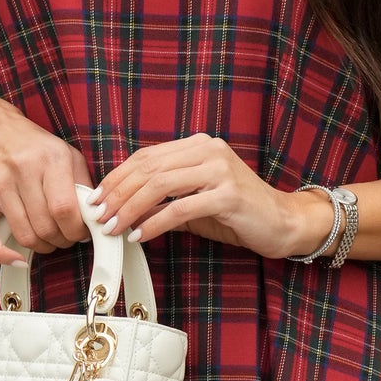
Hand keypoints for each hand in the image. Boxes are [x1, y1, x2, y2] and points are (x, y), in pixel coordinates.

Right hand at [0, 93, 91, 265]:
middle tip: (65, 236)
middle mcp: (23, 170)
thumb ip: (83, 184)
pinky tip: (17, 259)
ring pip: (24, 234)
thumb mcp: (67, 154)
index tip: (82, 233)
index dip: (77, 230)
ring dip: (41, 246)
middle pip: (46, 226)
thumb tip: (95, 217)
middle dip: (62, 240)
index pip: (65, 209)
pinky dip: (1, 254)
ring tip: (48, 239)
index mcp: (50, 159)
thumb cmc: (32, 144)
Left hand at [91, 134, 334, 258]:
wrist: (283, 223)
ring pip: (160, 185)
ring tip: (114, 227)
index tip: (96, 197)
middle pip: (149, 168)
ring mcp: (219, 170)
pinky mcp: (227, 195)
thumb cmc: (238, 214)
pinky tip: (140, 236)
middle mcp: (209, 150)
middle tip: (99, 215)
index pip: (147, 156)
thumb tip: (122, 207)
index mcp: (199, 144)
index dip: (117, 176)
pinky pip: (180, 208)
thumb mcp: (196, 200)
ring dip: (131, 208)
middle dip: (118, 193)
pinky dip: (155, 223)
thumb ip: (165, 197)